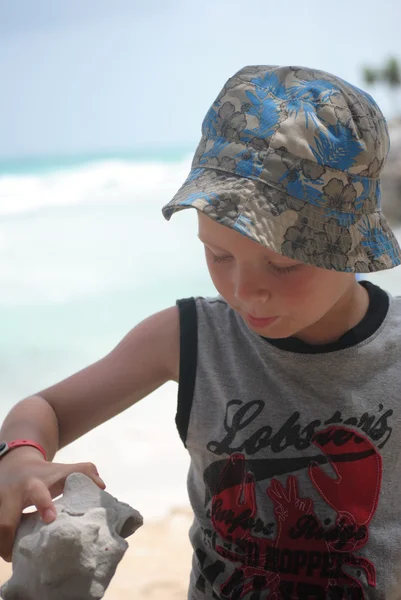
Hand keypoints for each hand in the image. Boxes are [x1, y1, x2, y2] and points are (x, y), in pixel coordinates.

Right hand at [0, 447, 104, 561]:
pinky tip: (8, 549)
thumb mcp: (62, 470)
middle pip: (4, 521)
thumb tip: (102, 486)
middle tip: (17, 555)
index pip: (37, 493)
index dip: (44, 505)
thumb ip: (84, 473)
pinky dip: (0, 541)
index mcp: (32, 484)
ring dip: (2, 544)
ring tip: (13, 556)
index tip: (51, 518)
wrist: (15, 463)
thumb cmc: (44, 473)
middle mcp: (10, 494)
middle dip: (8, 540)